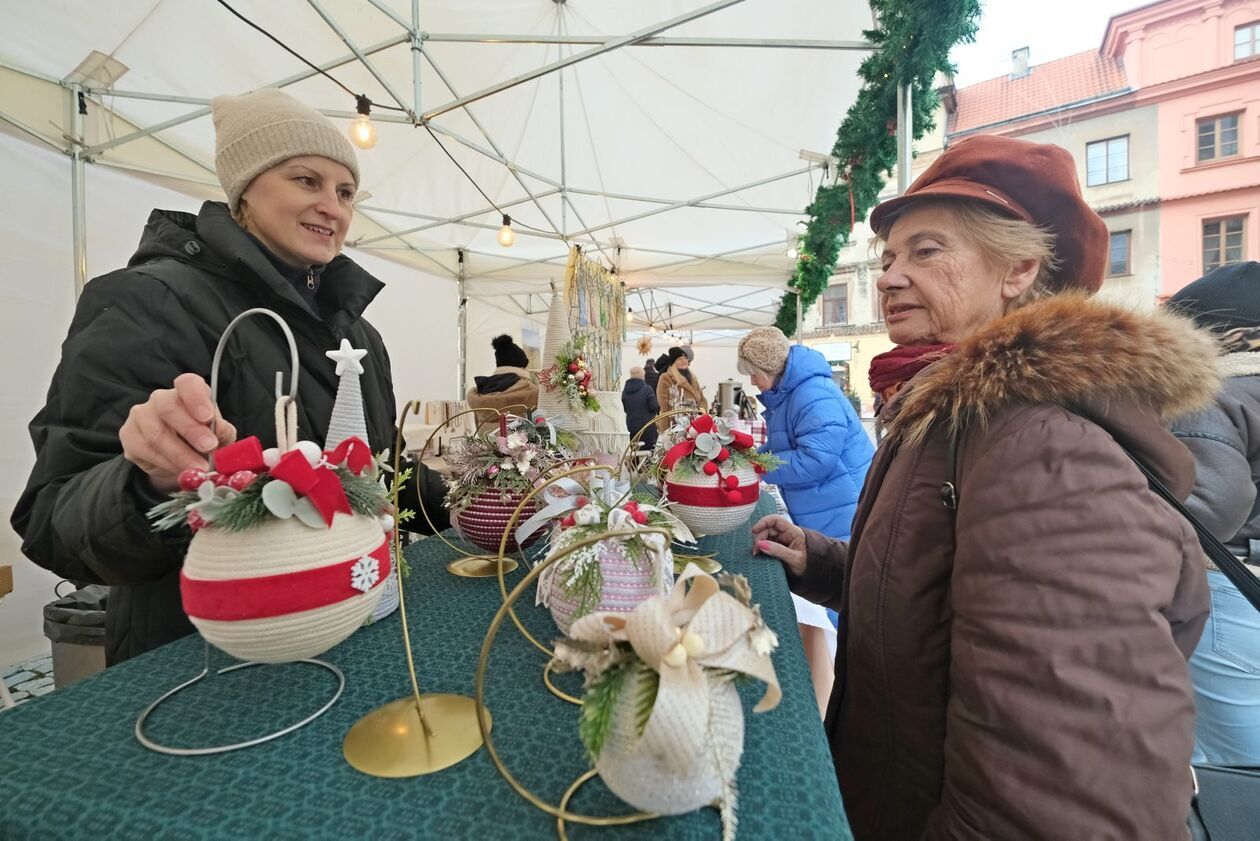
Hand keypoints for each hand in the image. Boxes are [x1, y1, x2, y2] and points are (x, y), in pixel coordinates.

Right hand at [119, 373, 236, 491]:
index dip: (197, 398)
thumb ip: (221, 431)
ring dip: (180, 454)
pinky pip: (145, 450)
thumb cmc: (202, 441)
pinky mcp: (128, 435)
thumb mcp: (220, 436)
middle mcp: (161, 398)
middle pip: (168, 407)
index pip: (187, 383)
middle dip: (191, 430)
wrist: (178, 463)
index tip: (208, 417)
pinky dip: (167, 463)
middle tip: (209, 447)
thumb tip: (218, 430)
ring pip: (156, 433)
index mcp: (186, 392)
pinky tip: (181, 470)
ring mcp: (141, 415)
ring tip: (199, 467)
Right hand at [751, 514, 806, 576]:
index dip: (763, 522)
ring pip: (765, 536)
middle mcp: (786, 533)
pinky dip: (760, 548)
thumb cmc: (808, 564)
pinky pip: (766, 544)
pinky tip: (758, 554)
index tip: (754, 531)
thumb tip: (760, 544)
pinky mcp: (777, 547)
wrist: (814, 573)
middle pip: (768, 528)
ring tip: (756, 554)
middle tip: (756, 550)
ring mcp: (781, 540)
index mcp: (793, 532)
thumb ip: (778, 551)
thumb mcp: (794, 559)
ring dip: (758, 543)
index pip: (776, 520)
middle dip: (759, 537)